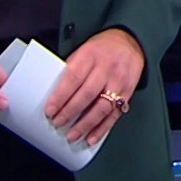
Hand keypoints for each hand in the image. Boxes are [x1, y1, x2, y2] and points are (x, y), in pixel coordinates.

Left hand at [45, 28, 143, 146]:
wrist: (131, 42)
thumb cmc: (102, 48)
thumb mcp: (83, 50)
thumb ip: (71, 70)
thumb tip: (55, 94)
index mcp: (91, 56)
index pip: (74, 78)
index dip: (61, 96)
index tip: (50, 110)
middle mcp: (107, 69)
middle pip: (87, 94)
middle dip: (70, 112)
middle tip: (58, 123)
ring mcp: (119, 82)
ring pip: (102, 107)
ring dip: (85, 125)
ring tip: (72, 135)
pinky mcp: (128, 93)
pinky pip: (114, 115)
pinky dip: (102, 129)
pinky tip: (91, 137)